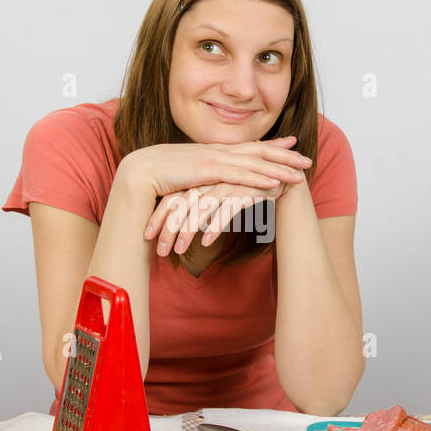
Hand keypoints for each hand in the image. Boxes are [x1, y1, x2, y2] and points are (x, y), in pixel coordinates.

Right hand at [121, 137, 311, 198]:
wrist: (138, 172)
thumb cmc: (158, 177)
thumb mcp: (186, 176)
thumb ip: (201, 178)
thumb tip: (209, 186)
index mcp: (213, 152)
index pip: (248, 147)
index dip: (271, 146)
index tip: (291, 144)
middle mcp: (217, 151)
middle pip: (258, 152)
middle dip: (285, 156)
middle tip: (308, 159)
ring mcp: (213, 158)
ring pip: (254, 163)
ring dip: (279, 169)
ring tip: (301, 174)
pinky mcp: (207, 170)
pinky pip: (239, 175)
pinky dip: (259, 178)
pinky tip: (275, 183)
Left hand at [144, 181, 288, 256]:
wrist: (284, 178)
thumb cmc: (247, 191)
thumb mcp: (220, 196)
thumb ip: (200, 204)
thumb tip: (179, 224)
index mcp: (201, 178)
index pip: (172, 197)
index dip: (159, 217)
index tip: (147, 237)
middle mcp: (211, 178)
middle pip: (182, 203)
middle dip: (168, 229)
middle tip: (160, 252)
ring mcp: (228, 182)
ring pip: (201, 207)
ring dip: (187, 230)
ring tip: (178, 251)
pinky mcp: (246, 189)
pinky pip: (226, 209)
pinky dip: (215, 225)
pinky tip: (206, 242)